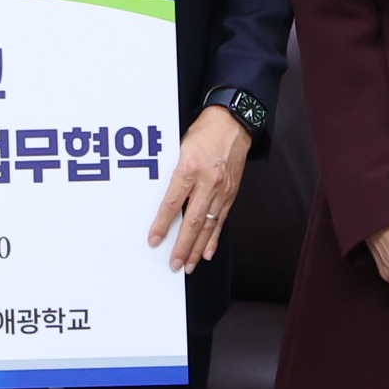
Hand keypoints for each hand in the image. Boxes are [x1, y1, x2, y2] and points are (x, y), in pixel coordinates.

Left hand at [146, 105, 253, 270]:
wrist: (233, 123)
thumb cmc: (204, 132)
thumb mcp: (181, 147)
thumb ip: (174, 173)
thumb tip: (164, 199)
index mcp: (189, 168)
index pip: (173, 202)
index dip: (162, 224)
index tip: (154, 239)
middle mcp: (207, 182)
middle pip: (193, 221)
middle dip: (183, 246)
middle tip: (175, 263)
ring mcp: (221, 190)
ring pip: (208, 225)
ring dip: (198, 248)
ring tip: (190, 265)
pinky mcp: (231, 193)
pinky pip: (221, 220)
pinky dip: (214, 238)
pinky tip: (208, 252)